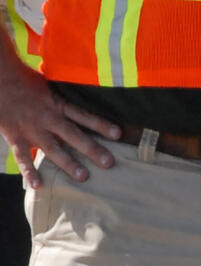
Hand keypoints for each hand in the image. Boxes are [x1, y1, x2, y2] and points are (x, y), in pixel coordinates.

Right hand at [0, 67, 120, 187]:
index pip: (83, 115)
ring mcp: (32, 130)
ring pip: (53, 149)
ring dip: (68, 163)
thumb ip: (65, 95)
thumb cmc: (25, 80)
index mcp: (57, 104)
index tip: (119, 134)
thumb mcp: (50, 83)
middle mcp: (48, 118)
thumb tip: (87, 90)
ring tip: (83, 176)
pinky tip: (38, 185)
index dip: (101, 124)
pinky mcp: (16, 137)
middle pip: (73, 135)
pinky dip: (29, 172)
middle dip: (92, 149)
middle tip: (109, 163)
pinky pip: (23, 157)